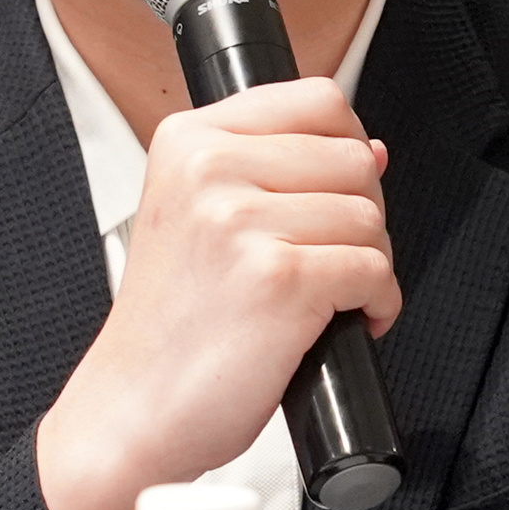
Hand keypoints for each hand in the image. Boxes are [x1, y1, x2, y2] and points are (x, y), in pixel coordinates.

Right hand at [37, 77, 399, 509]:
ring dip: (367, 265)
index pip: (317, 99)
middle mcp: (211, 168)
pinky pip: (374, 270)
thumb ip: (273, 171)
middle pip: (354, 157)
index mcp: (188, 141)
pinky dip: (376, 305)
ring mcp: (242, 221)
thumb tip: (372, 148)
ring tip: (324, 298)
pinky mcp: (280, 278)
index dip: (346, 148)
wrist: (132, 410)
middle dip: (358, 214)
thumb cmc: (169, 326)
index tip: (332, 192)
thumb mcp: (195, 217)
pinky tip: (338, 324)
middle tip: (322, 260)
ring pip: (370, 216)